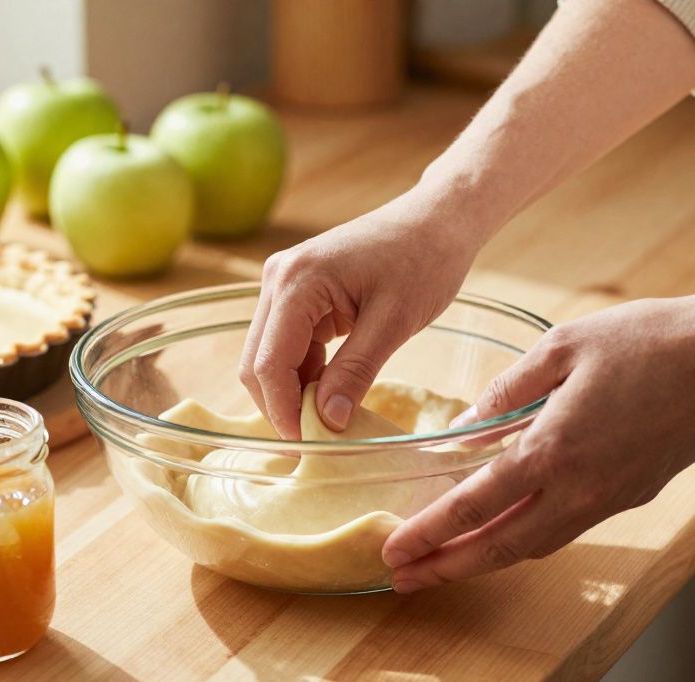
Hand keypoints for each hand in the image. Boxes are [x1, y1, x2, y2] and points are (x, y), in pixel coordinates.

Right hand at [240, 189, 478, 438]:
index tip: (311, 448)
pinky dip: (306, 375)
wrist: (437, 220)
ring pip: (269, 358)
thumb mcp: (394, 322)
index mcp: (297, 282)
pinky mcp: (298, 294)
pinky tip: (334, 392)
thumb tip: (326, 422)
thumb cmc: (424, 260)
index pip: (270, 363)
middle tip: (317, 444)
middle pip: (257, 363)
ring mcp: (284, 285)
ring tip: (329, 422)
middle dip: (282, 407)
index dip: (283, 412)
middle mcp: (278, 279)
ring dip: (294, 393)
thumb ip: (355, 372)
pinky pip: (288, 346)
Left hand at [382, 294, 694, 591]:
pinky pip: (566, 528)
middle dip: (446, 567)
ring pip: (535, 545)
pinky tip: (504, 530)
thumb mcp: (560, 346)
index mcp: (554, 449)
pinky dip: (526, 538)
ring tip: (444, 563)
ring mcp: (610, 498)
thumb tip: (464, 429)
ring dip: (485, 558)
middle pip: (500, 546)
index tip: (392, 550)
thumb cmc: (646, 340)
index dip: (428, 532)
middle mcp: (581, 488)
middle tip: (402, 580)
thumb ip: (506, 392)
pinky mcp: (632, 496)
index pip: (474, 505)